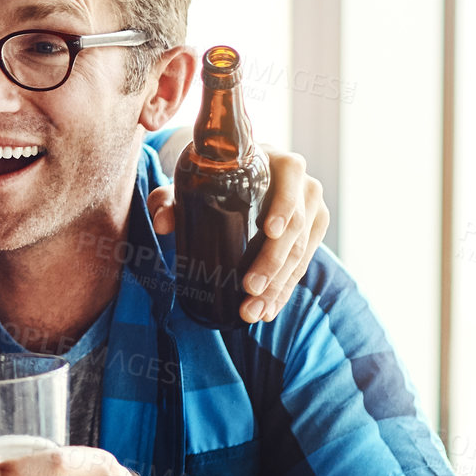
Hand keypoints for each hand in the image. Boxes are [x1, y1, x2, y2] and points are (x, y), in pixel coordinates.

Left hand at [149, 146, 328, 323]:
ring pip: (301, 253)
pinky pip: (303, 266)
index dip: (283, 208)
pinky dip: (284, 291)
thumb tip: (162, 224)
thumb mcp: (190, 185)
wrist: (239, 182)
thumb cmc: (214, 181)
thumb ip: (168, 198)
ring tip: (253, 311)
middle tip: (249, 288)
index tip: (268, 232)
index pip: (289, 184)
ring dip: (278, 287)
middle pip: (296, 227)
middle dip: (273, 263)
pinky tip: (267, 311)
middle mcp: (304, 187)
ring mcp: (313, 212)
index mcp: (280, 164)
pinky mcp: (314, 235)